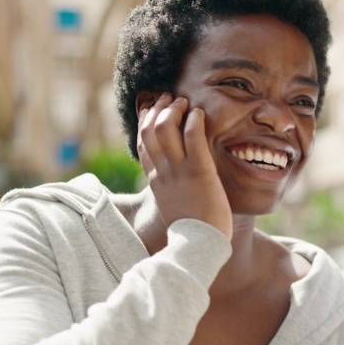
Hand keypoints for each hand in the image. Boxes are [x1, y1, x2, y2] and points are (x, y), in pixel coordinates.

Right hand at [137, 93, 232, 237]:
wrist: (199, 247)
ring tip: (185, 102)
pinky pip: (193, 139)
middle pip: (150, 131)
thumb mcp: (174, 208)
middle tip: (169, 97)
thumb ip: (171, 193)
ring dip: (174, 110)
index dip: (145, 122)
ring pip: (166, 129)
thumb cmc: (192, 233)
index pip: (143, 145)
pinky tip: (200, 113)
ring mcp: (180, 172)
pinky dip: (194, 121)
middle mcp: (163, 173)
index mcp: (156, 181)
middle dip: (158, 109)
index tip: (153, 109)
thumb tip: (173, 189)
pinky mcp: (200, 173)